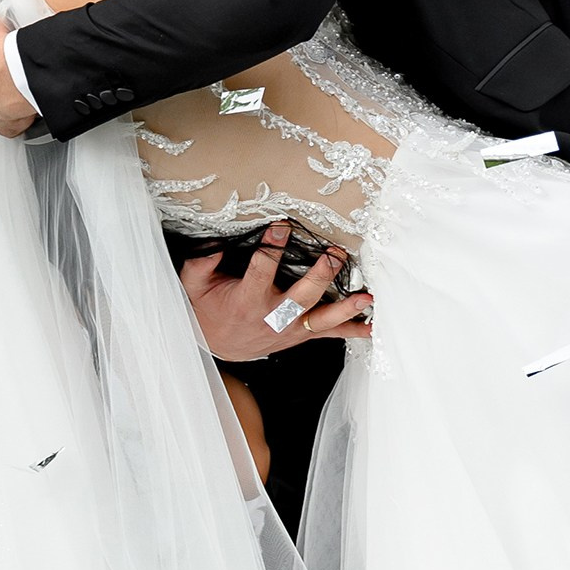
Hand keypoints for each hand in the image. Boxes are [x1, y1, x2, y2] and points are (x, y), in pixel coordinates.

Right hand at [180, 223, 371, 363]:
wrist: (219, 344)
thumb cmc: (209, 309)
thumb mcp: (195, 284)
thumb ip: (201, 262)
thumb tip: (215, 243)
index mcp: (247, 299)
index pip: (261, 269)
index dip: (271, 246)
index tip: (281, 225)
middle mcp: (272, 316)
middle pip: (301, 296)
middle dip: (321, 275)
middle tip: (336, 254)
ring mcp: (291, 329)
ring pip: (322, 319)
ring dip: (346, 307)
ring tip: (366, 296)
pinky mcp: (302, 334)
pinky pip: (331, 334)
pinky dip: (354, 330)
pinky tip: (374, 325)